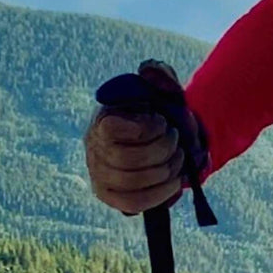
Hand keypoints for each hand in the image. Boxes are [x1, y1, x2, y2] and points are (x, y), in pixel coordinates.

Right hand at [84, 61, 200, 214]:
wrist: (170, 138)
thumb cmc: (163, 114)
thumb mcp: (165, 91)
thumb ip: (160, 76)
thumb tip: (148, 68)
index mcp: (104, 120)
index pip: (113, 128)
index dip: (145, 127)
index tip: (160, 121)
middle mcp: (94, 148)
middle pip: (128, 159)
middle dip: (163, 149)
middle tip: (175, 139)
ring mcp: (99, 174)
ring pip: (133, 183)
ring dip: (165, 170)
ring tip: (178, 158)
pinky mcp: (110, 195)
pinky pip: (131, 203)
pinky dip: (159, 194)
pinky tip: (173, 182)